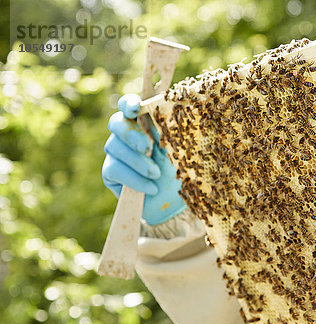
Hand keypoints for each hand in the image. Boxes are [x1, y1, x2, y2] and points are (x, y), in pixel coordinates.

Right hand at [102, 94, 186, 224]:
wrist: (175, 202)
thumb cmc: (179, 171)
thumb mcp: (179, 152)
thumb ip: (169, 134)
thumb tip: (166, 118)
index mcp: (144, 123)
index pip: (128, 106)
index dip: (129, 103)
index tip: (136, 108)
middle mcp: (127, 135)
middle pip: (116, 123)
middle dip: (131, 134)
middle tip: (148, 147)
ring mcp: (116, 153)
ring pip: (114, 147)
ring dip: (138, 161)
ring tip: (157, 174)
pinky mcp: (110, 172)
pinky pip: (114, 169)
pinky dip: (134, 179)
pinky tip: (151, 188)